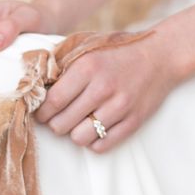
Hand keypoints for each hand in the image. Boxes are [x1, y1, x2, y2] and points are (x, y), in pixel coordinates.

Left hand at [33, 28, 179, 152]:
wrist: (161, 55)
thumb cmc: (117, 52)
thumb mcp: (87, 48)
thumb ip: (61, 64)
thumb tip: (33, 84)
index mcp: (87, 67)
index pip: (51, 102)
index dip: (41, 112)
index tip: (41, 112)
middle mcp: (103, 88)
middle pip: (61, 124)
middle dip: (55, 124)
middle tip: (58, 118)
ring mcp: (120, 106)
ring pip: (79, 139)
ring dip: (74, 133)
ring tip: (78, 123)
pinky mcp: (134, 121)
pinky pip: (102, 146)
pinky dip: (94, 142)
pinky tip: (95, 129)